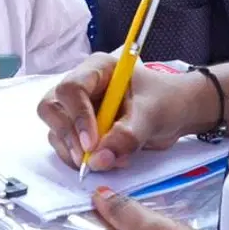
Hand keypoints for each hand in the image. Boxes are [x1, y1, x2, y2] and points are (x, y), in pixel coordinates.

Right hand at [37, 53, 201, 171]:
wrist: (176, 113)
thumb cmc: (166, 102)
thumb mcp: (151, 116)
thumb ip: (126, 136)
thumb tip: (98, 159)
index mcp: (98, 69)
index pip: (71, 89)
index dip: (77, 116)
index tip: (91, 143)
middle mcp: (82, 86)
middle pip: (52, 108)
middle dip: (69, 137)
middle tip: (90, 159)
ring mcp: (78, 108)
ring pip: (56, 130)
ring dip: (77, 152)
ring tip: (112, 159)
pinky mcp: (80, 129)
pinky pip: (67, 146)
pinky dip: (82, 159)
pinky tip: (109, 160)